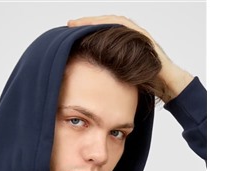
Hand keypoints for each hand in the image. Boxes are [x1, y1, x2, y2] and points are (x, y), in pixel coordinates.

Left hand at [68, 15, 193, 102]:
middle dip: (87, 23)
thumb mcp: (120, 79)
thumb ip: (108, 75)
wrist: (168, 84)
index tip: (67, 35)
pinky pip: (125, 26)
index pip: (100, 36)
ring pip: (113, 23)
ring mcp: (136, 35)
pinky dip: (111, 24)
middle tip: (70, 24)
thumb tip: (88, 84)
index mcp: (121, 48)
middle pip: (104, 26)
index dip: (85, 33)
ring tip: (79, 23)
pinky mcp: (143, 36)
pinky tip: (99, 25)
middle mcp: (129, 38)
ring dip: (96, 21)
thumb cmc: (145, 83)